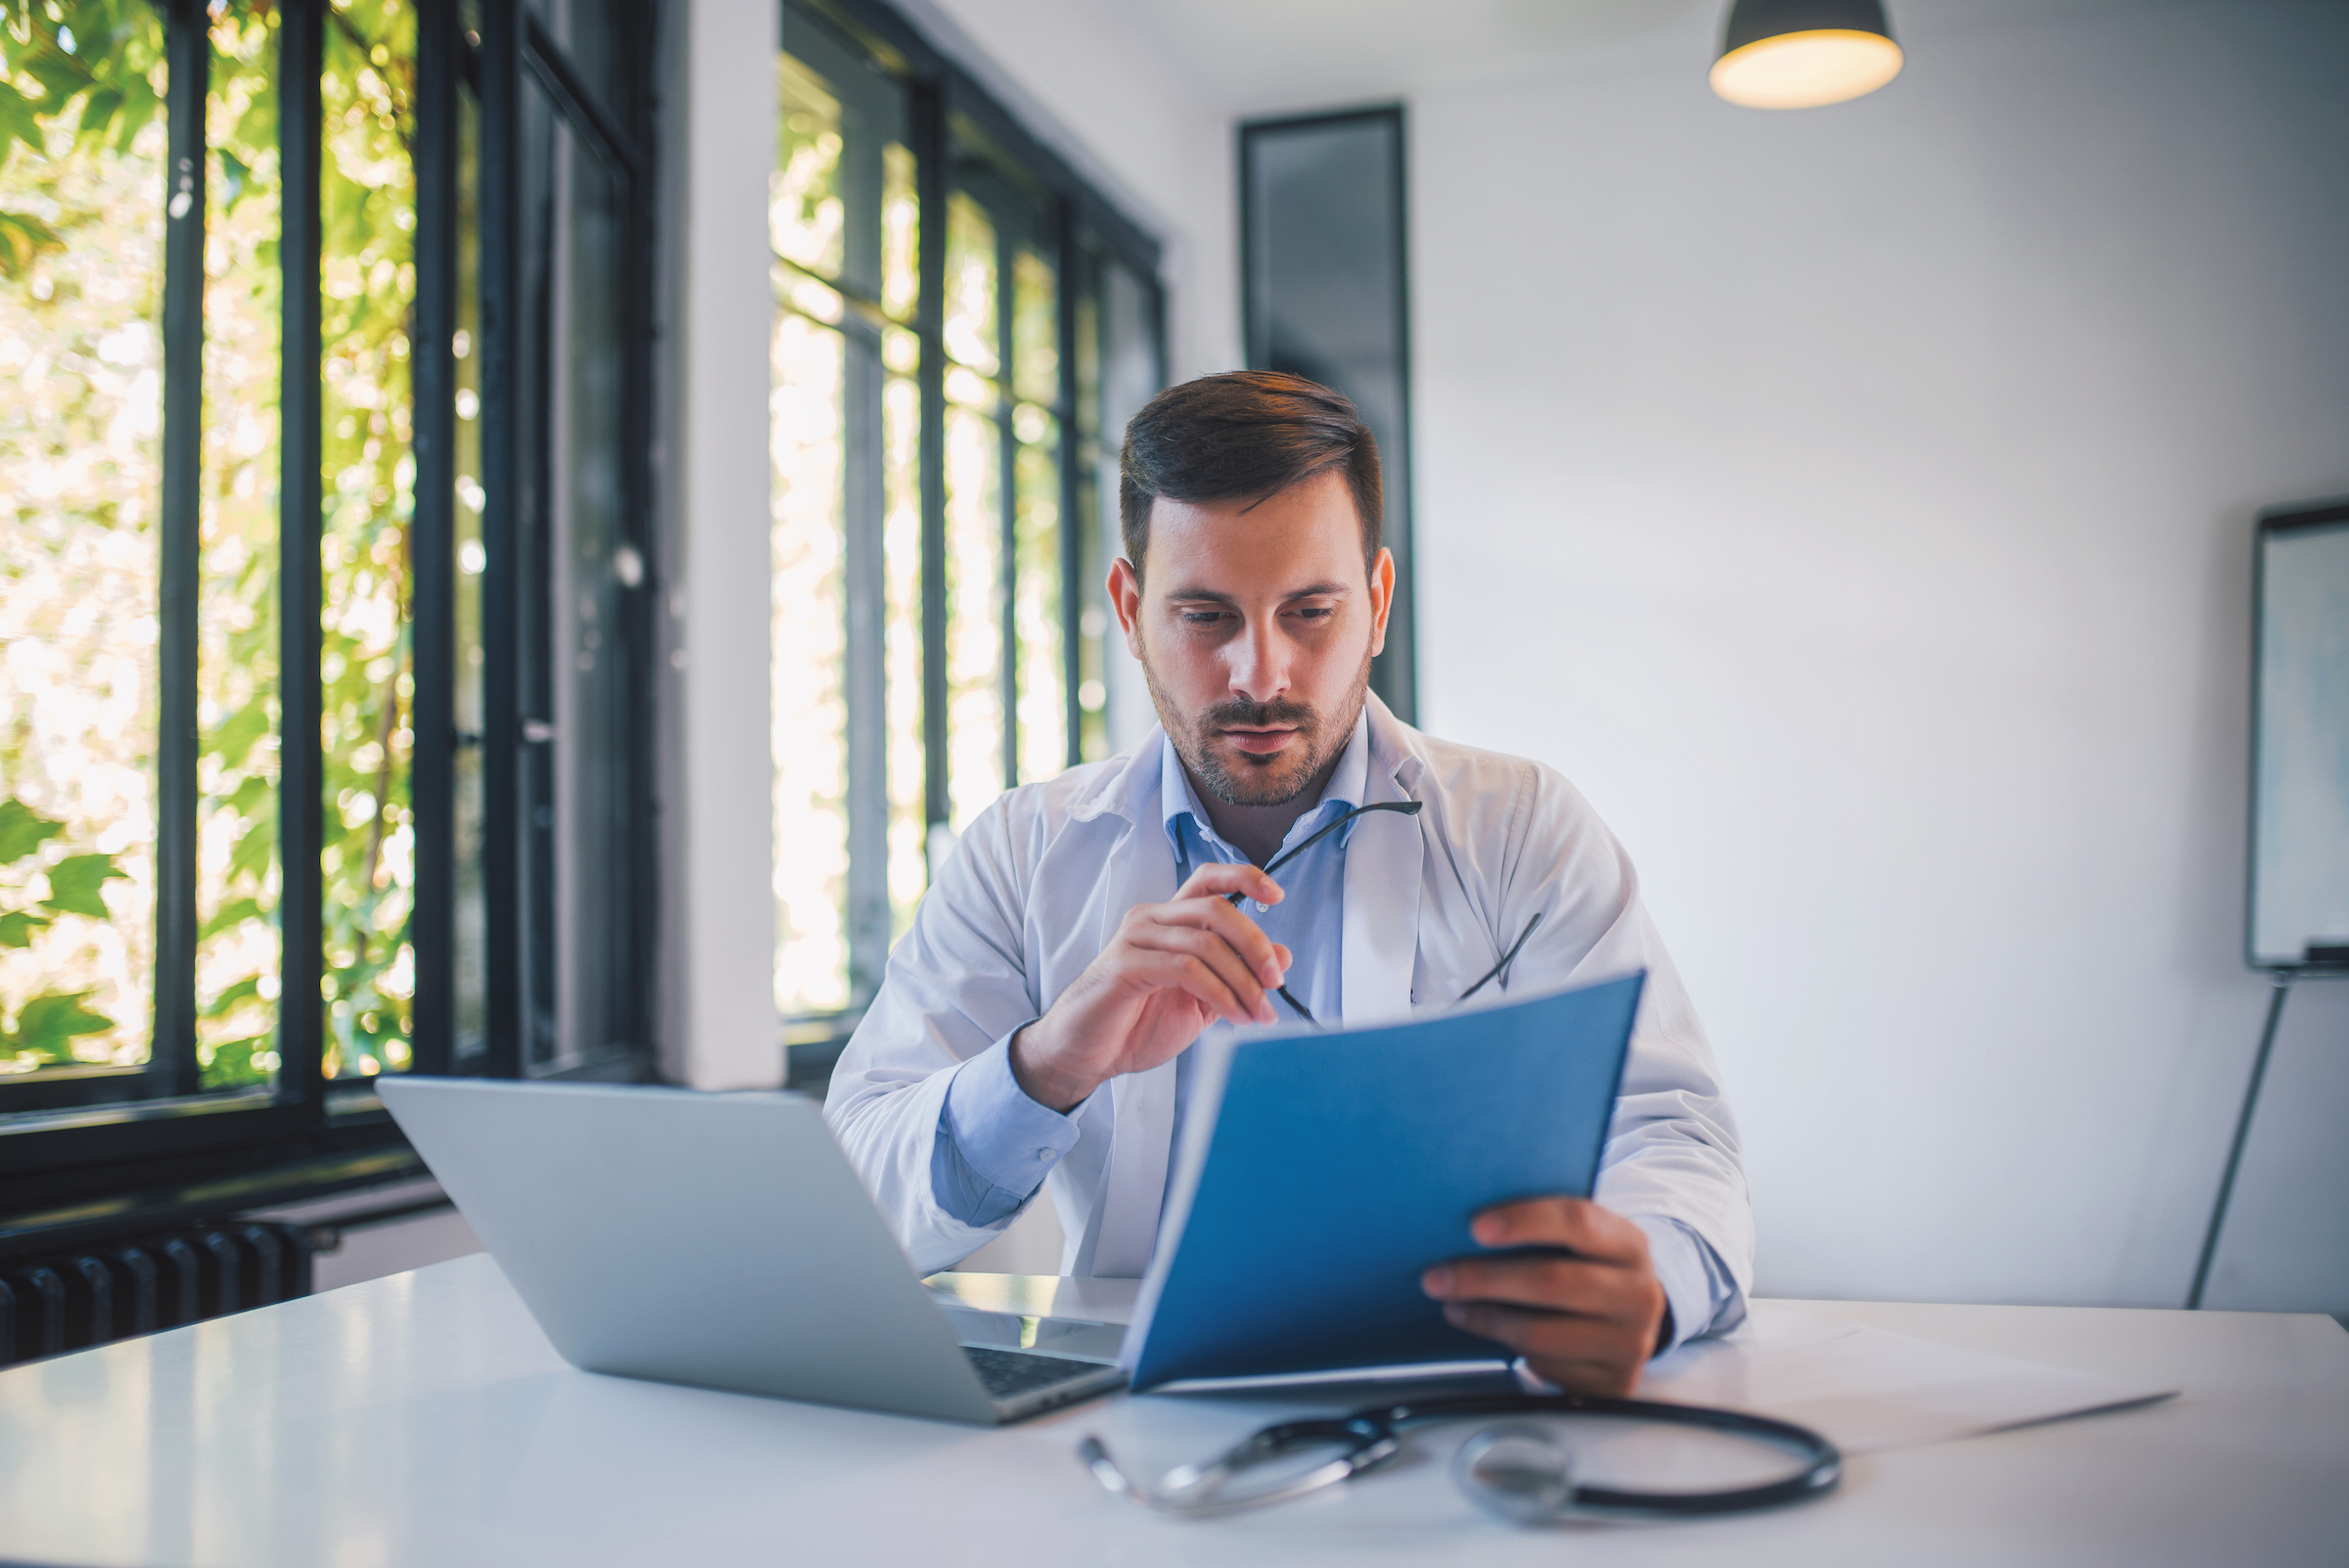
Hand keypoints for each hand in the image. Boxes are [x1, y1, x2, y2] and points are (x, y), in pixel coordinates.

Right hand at [1009, 863, 1292, 1111]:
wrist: (1087, 1055)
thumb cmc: (1135, 1025)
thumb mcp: (1201, 1000)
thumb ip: (1236, 976)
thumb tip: (1283, 955)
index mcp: (1168, 921)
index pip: (1207, 880)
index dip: (1244, 878)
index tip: (1277, 895)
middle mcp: (1151, 920)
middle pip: (1216, 908)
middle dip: (1256, 944)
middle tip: (1275, 981)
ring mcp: (1135, 940)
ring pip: (1206, 941)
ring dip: (1243, 980)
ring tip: (1258, 1012)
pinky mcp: (1126, 967)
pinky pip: (1186, 969)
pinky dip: (1220, 992)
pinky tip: (1233, 1014)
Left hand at [1419, 1197, 1668, 1395]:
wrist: (1633, 1318)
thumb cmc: (1590, 1267)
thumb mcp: (1583, 1242)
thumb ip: (1544, 1230)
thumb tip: (1466, 1225)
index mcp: (1629, 1244)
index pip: (1577, 1222)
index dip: (1524, 1221)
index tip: (1475, 1226)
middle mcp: (1638, 1293)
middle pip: (1552, 1282)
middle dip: (1486, 1279)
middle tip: (1437, 1276)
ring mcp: (1629, 1343)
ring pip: (1541, 1333)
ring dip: (1487, 1319)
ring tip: (1453, 1305)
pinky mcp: (1612, 1382)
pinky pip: (1546, 1366)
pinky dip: (1509, 1349)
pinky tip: (1488, 1331)